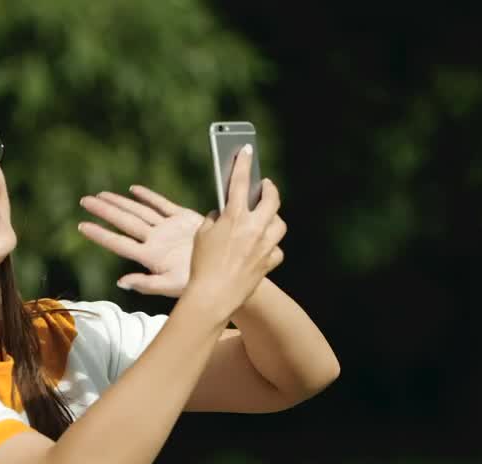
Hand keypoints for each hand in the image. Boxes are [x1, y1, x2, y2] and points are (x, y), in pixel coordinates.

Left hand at [77, 186, 205, 296]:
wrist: (228, 273)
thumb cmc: (201, 287)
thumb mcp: (174, 287)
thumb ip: (148, 285)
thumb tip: (121, 282)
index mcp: (151, 257)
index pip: (120, 243)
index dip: (100, 234)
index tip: (81, 226)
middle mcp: (156, 241)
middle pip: (126, 222)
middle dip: (105, 211)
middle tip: (84, 201)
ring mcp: (169, 229)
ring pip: (140, 212)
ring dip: (121, 202)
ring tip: (101, 195)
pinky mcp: (185, 219)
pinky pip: (163, 205)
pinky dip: (149, 197)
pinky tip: (134, 190)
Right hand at [183, 144, 285, 320]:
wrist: (213, 296)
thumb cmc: (202, 265)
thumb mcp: (202, 235)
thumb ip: (216, 220)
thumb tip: (225, 214)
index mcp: (234, 217)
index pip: (240, 181)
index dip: (243, 162)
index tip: (246, 149)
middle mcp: (254, 228)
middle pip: (272, 200)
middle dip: (269, 190)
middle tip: (264, 186)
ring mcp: (265, 246)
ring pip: (279, 224)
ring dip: (272, 218)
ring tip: (265, 216)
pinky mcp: (269, 263)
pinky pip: (275, 249)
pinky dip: (270, 247)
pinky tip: (261, 248)